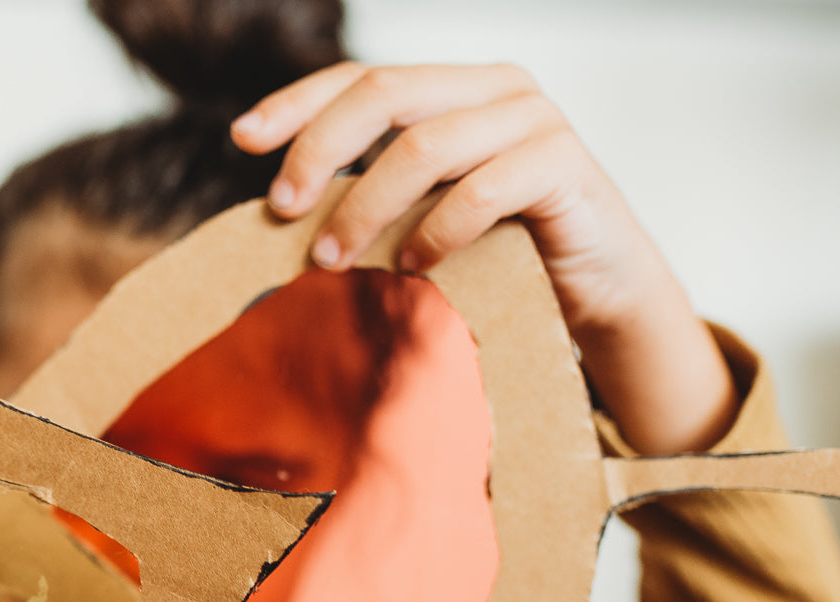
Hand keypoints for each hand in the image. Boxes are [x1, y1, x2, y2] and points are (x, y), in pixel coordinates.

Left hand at [231, 63, 738, 455]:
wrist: (597, 287)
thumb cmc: (500, 250)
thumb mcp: (426, 211)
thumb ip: (375, 191)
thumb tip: (282, 209)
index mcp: (453, 86)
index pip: (360, 76)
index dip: (297, 103)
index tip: (242, 141)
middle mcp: (493, 87)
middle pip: (384, 93)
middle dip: (320, 150)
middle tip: (283, 209)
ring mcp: (533, 119)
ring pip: (425, 145)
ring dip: (366, 205)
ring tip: (334, 258)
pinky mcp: (563, 164)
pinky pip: (481, 191)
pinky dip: (435, 231)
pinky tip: (411, 266)